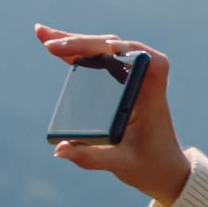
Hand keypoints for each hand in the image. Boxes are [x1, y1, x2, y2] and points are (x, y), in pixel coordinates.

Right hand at [35, 25, 189, 206]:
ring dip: (75, 41)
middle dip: (81, 42)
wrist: (164, 170)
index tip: (101, 49)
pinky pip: (99, 60)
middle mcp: (144, 81)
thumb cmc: (150, 166)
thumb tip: (59, 149)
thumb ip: (91, 158)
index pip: (145, 60)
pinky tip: (54, 46)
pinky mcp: (120, 83)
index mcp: (153, 95)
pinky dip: (77, 52)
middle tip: (48, 43)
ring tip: (43, 36)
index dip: (121, 49)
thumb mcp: (121, 165)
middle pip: (115, 48)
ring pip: (104, 49)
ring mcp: (131, 79)